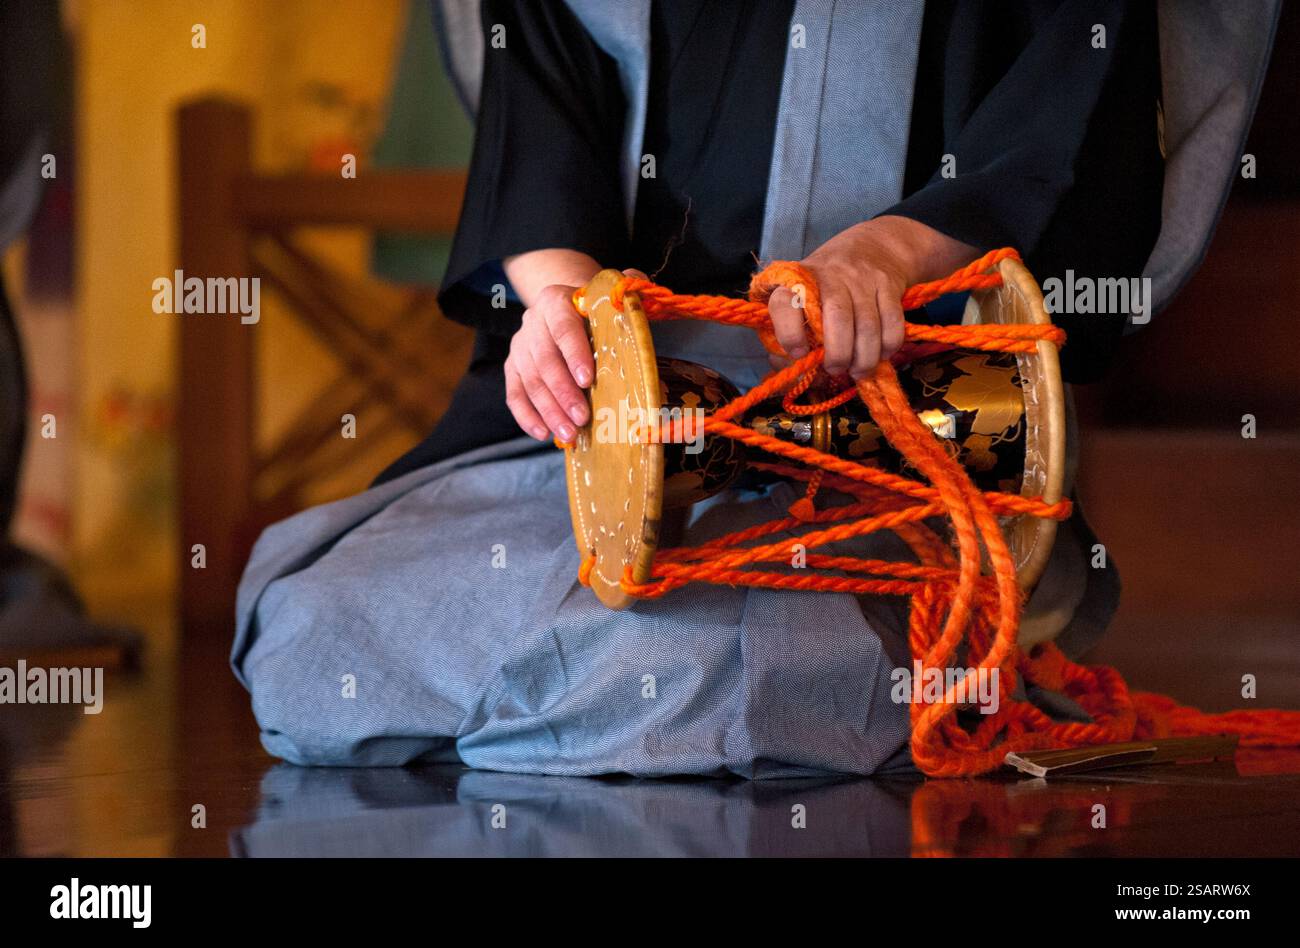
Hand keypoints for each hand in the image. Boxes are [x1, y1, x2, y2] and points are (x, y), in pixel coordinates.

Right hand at [501, 251, 646, 441]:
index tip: (588, 380)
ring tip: (569, 435)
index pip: (562, 327)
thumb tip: (635, 286)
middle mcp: (532, 322)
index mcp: (555, 300)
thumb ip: (626, 287)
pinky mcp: (512, 368)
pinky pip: (514, 394)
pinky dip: (527, 416)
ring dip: (549, 411)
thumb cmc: (595, 308)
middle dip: (562, 392)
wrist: (565, 306)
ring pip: (529, 381)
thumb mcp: (610, 294)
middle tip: (581, 418)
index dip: (574, 353)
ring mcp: (520, 346)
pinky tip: (544, 434)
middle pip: (543, 360)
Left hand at [766, 216, 976, 378]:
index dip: (789, 333)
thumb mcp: (801, 298)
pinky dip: (888, 345)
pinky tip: (880, 354)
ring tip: (858, 371)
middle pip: (837, 318)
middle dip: (838, 354)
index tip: (799, 354)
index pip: (785, 304)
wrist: (872, 246)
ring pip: (868, 325)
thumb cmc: (825, 285)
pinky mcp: (888, 284)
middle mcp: (829, 275)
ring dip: (864, 357)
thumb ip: (792, 333)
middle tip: (835, 370)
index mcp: (797, 282)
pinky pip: (893, 322)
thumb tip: (794, 372)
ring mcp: (862, 278)